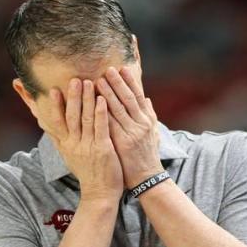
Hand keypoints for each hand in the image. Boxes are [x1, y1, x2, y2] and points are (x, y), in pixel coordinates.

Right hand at [38, 78, 122, 202]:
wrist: (99, 193)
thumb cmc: (87, 172)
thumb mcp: (68, 155)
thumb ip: (59, 138)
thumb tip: (46, 125)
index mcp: (66, 144)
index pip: (56, 121)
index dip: (54, 106)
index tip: (52, 90)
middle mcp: (74, 144)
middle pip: (70, 116)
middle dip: (72, 97)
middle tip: (74, 79)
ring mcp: (88, 146)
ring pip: (85, 119)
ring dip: (87, 99)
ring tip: (89, 82)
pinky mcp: (102, 149)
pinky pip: (101, 128)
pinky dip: (101, 113)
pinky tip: (103, 100)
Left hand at [95, 66, 161, 187]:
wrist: (146, 178)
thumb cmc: (147, 155)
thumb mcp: (152, 132)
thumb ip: (149, 114)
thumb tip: (146, 98)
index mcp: (147, 120)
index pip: (137, 96)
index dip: (130, 82)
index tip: (122, 68)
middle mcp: (140, 124)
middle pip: (127, 99)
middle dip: (117, 83)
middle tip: (107, 69)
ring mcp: (132, 133)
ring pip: (118, 109)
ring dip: (107, 94)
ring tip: (97, 81)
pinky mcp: (122, 143)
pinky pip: (110, 125)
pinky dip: (102, 113)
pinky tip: (94, 104)